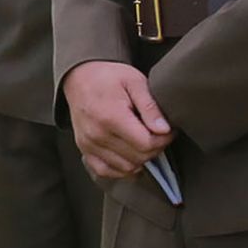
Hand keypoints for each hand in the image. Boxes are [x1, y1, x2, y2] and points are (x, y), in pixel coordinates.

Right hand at [63, 60, 173, 179]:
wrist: (80, 76)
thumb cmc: (109, 77)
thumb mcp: (134, 81)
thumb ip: (150, 106)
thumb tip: (164, 130)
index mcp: (110, 117)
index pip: (146, 144)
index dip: (164, 140)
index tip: (168, 129)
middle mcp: (96, 134)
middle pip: (138, 158)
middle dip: (154, 148)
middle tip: (158, 134)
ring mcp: (88, 144)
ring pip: (125, 168)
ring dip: (140, 159)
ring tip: (143, 141)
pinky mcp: (84, 149)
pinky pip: (105, 171)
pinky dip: (121, 169)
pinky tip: (129, 156)